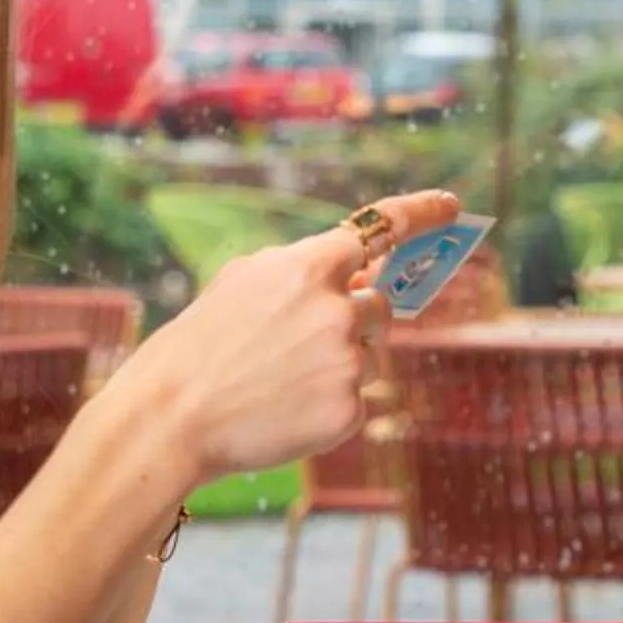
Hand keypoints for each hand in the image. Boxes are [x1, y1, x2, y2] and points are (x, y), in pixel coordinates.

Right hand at [116, 189, 459, 492]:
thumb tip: (350, 272)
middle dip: (352, 320)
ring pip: (371, 355)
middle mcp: (336, 310)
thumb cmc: (196, 347)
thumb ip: (299, 270)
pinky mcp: (348, 409)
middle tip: (298, 343)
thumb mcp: (240, 283)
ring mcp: (347, 361)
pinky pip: (356, 399)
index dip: (421, 213)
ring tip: (278, 380)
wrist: (170, 418)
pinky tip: (284, 410)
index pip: (381, 228)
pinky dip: (327, 406)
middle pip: (379, 305)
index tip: (451, 205)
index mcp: (305, 267)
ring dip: (338, 363)